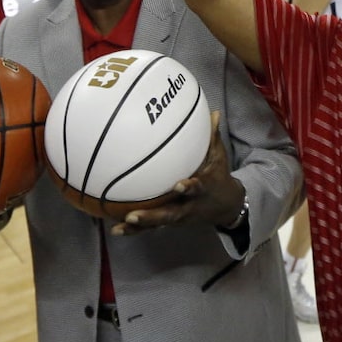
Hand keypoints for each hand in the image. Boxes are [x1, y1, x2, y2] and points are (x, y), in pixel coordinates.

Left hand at [110, 112, 242, 235]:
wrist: (226, 206)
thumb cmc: (218, 175)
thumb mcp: (219, 157)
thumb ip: (212, 136)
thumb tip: (213, 112)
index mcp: (202, 189)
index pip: (197, 189)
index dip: (189, 188)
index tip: (179, 185)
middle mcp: (189, 207)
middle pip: (170, 215)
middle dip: (152, 217)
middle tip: (132, 215)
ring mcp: (179, 217)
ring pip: (158, 224)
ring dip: (139, 226)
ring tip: (119, 227)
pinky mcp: (171, 222)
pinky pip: (152, 227)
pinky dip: (134, 229)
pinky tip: (116, 229)